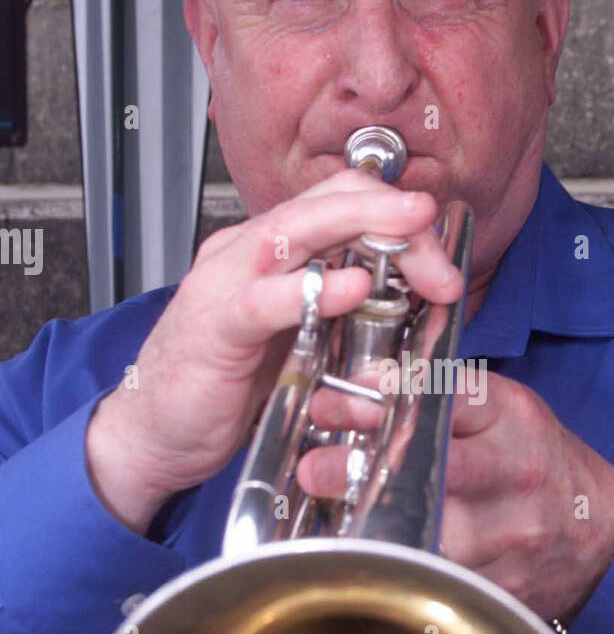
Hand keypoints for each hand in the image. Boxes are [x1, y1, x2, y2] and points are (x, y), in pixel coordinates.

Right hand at [86, 170, 461, 534]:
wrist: (154, 431)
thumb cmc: (223, 384)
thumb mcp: (296, 336)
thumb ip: (337, 311)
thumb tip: (407, 305)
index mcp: (273, 251)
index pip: (341, 203)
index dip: (396, 217)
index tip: (439, 260)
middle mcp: (248, 252)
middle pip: (327, 202)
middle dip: (391, 212)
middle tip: (434, 228)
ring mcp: (227, 283)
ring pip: (297, 230)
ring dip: (361, 223)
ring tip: (411, 227)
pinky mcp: (216, 327)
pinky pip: (265, 298)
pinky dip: (311, 289)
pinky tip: (351, 289)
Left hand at [300, 370, 613, 620]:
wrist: (605, 532)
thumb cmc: (539, 463)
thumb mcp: (503, 415)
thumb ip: (438, 399)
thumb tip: (356, 392)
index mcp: (513, 419)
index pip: (442, 396)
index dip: (379, 397)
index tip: (332, 402)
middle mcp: (515, 474)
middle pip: (430, 470)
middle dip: (361, 470)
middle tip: (315, 469)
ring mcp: (513, 536)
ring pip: (430, 537)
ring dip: (371, 530)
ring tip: (333, 522)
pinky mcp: (506, 587)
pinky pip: (442, 582)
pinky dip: (403, 574)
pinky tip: (375, 564)